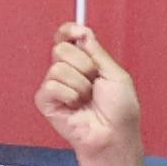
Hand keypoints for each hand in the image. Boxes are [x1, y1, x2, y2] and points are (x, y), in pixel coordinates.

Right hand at [35, 20, 137, 162]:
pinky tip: (75, 106)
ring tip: (87, 99)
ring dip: (80, 85)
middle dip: (84, 64)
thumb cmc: (120, 111)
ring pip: (58, 68)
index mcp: (84, 63)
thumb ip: (98, 53)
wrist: (114, 135)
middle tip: (94, 82)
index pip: (67, 38)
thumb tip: (83, 33)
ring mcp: (55, 86)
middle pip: (62, 49)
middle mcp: (68, 72)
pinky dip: (69, 95)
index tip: (77, 31)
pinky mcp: (46, 100)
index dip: (68, 31)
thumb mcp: (116, 75)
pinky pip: (52, 85)